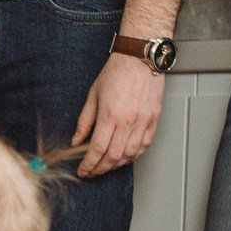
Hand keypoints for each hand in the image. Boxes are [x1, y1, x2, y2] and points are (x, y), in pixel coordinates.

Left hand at [73, 53, 166, 176]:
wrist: (139, 58)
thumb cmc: (117, 72)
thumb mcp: (92, 95)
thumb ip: (84, 121)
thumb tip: (76, 141)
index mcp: (110, 115)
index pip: (97, 150)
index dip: (89, 165)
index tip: (83, 171)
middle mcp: (127, 121)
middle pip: (113, 157)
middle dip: (100, 169)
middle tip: (92, 172)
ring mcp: (143, 121)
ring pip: (130, 155)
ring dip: (116, 165)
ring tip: (106, 166)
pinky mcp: (153, 120)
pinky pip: (144, 146)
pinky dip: (134, 156)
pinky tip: (125, 157)